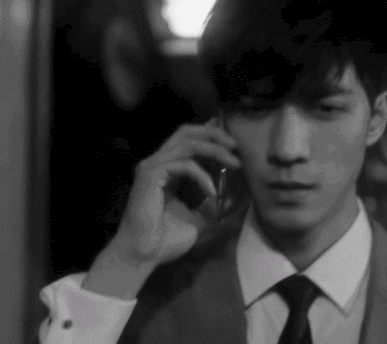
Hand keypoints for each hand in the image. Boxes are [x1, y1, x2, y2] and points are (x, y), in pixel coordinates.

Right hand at [110, 117, 240, 267]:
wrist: (145, 254)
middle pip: (187, 132)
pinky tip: (213, 192)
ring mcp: (153, 166)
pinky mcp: (151, 175)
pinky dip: (203, 176)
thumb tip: (241, 196)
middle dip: (214, 134)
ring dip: (215, 150)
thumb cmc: (167, 239)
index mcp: (167, 168)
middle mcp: (158, 162)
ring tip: (235, 164)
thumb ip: (216, 204)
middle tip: (236, 146)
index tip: (234, 142)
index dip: (211, 134)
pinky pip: (184, 165)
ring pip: (188, 144)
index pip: (189, 139)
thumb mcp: (201, 218)